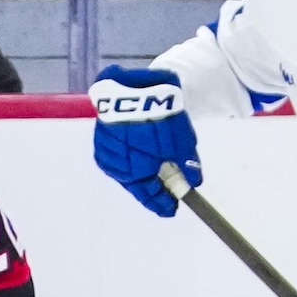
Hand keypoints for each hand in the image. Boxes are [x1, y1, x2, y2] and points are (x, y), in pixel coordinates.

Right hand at [90, 63, 196, 212]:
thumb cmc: (160, 116)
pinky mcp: (101, 138)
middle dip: (150, 190)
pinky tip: (136, 161)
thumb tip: (194, 183)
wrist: (134, 87)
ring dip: (138, 175)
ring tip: (152, 177)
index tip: (172, 210)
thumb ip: (187, 164)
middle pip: (135, 185)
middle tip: (165, 197)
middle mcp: (118, 166)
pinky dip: (126, 162)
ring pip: (124, 172)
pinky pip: (115, 158)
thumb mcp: (181, 140)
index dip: (161, 203)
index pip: (149, 194)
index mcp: (136, 171)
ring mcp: (107, 152)